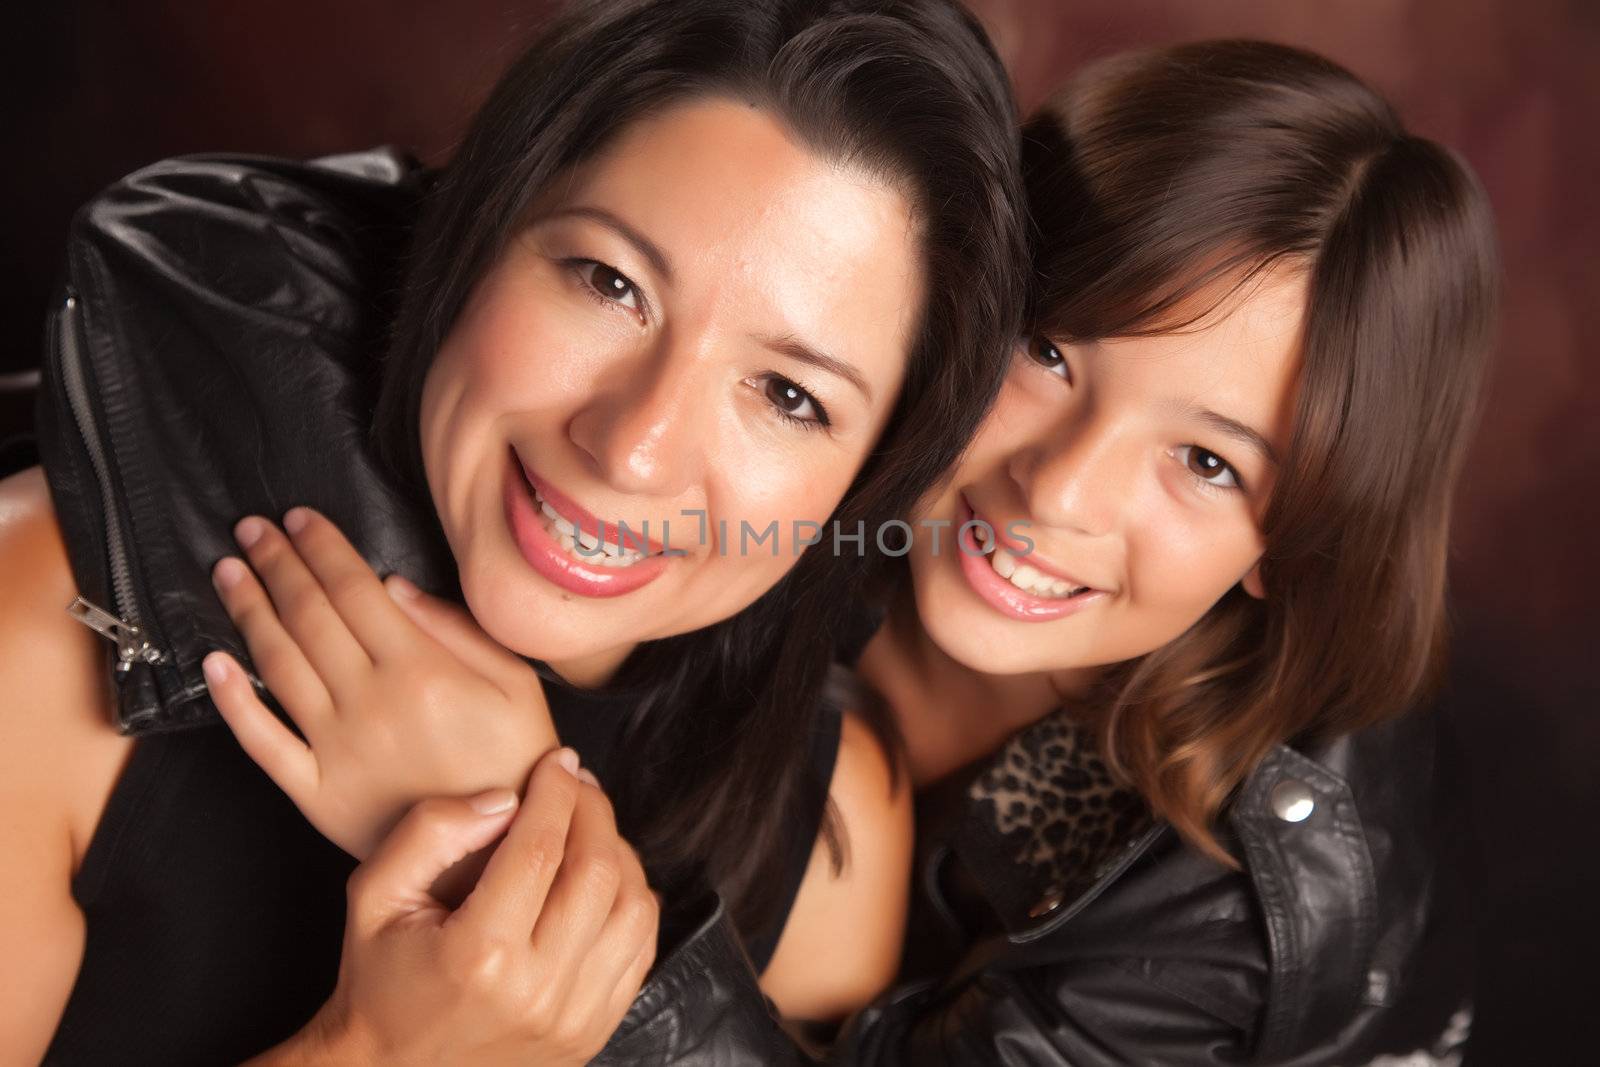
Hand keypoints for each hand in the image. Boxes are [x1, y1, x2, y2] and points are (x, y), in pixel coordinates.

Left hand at [202, 505, 558, 858]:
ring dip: (248, 611)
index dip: (322, 547)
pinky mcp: (316, 793)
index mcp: (422, 670)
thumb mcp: (517, 684)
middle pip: (310, 616)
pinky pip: (262, 741)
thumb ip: (457, 629)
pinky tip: (214, 662)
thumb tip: (392, 585)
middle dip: (276, 564)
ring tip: (228, 572)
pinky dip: (233, 701)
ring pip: (278, 665)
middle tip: (251, 529)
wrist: (503, 855)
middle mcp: (371, 703)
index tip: (298, 518)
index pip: (356, 590)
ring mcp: (337, 749)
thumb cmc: (519, 761)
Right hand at [264, 748, 659, 1066]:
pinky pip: (641, 947)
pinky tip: (602, 876)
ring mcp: (574, 1017)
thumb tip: (504, 798)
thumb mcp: (374, 895)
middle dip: (593, 810)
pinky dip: (632, 899)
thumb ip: (429, 832)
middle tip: (576, 782)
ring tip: (587, 826)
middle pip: (598, 871)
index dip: (556, 792)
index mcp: (480, 956)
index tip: (557, 760)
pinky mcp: (594, 1030)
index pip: (542, 848)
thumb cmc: (379, 978)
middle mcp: (537, 991)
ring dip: (619, 851)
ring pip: (634, 907)